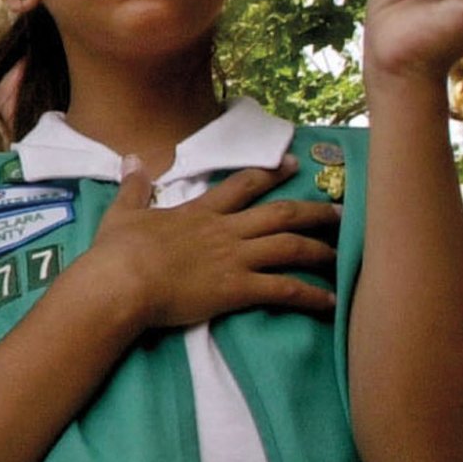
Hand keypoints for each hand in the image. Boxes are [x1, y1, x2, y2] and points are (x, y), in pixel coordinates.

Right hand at [77, 159, 338, 331]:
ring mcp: (234, 259)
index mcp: (201, 212)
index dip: (271, 174)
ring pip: (290, 247)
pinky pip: (284, 290)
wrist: (122, 281)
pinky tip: (331, 302)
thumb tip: (131, 159)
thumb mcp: (123, 212)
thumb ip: (133, 187)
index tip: (293, 164)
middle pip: (280, 214)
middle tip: (340, 210)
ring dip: (320, 249)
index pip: (243, 186)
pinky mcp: (237, 289)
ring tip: (343, 253)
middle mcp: (226, 231)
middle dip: (313, 211)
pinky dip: (311, 295)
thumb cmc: (118, 251)